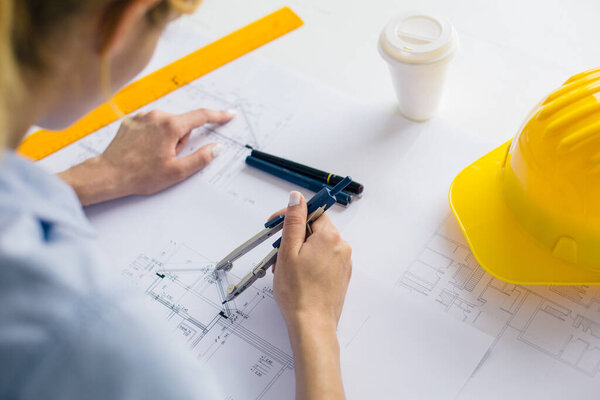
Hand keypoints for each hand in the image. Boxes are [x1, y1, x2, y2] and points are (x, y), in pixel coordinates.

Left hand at [59, 108, 233, 205]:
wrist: (109, 173)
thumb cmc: (140, 175)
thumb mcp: (177, 172)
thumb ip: (201, 158)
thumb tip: (216, 148)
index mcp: (170, 126)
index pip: (201, 116)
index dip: (218, 116)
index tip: (229, 114)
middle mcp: (157, 116)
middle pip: (182, 125)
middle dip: (181, 141)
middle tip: (168, 159)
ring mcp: (143, 116)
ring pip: (167, 125)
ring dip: (167, 139)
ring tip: (153, 157)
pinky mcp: (132, 121)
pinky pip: (153, 126)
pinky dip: (154, 137)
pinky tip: (144, 151)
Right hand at [273, 191, 351, 399]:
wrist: (312, 325)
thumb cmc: (298, 293)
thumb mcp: (288, 251)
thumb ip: (293, 221)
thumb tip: (297, 198)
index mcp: (330, 236)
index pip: (312, 212)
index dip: (292, 216)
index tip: (276, 223)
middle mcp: (342, 246)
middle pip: (314, 229)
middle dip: (293, 237)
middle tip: (277, 252)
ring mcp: (343, 262)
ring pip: (317, 245)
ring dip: (299, 251)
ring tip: (285, 269)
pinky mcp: (341, 275)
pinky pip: (323, 259)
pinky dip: (308, 262)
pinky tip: (296, 276)